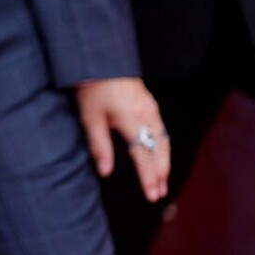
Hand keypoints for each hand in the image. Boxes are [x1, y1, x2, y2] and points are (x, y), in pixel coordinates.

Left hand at [75, 77, 169, 202]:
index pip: (144, 156)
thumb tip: (105, 172)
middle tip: (159, 194)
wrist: (101, 59)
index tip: (152, 195)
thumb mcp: (90, 117)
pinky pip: (162, 130)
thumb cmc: (92, 88)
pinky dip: (164, 148)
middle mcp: (147, 115)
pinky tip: (161, 155)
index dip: (148, 177)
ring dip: (164, 162)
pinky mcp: (151, 104)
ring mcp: (151, 109)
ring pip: (164, 141)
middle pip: (159, 151)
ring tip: (162, 181)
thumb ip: (99, 146)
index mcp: (131, 120)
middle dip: (160, 174)